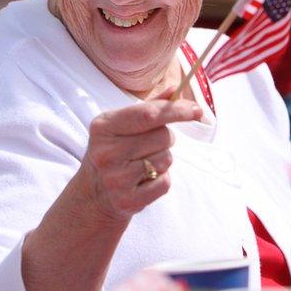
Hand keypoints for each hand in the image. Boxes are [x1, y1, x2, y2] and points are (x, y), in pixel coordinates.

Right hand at [76, 95, 202, 223]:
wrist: (93, 195)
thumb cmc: (114, 152)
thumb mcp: (121, 126)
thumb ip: (149, 107)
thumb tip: (176, 90)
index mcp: (103, 127)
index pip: (148, 114)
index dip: (176, 111)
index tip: (196, 110)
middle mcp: (106, 152)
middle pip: (163, 136)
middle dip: (166, 138)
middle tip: (149, 146)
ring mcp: (116, 178)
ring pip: (166, 159)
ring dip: (163, 160)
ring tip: (142, 164)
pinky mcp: (127, 200)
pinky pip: (165, 182)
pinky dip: (161, 180)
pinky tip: (143, 181)